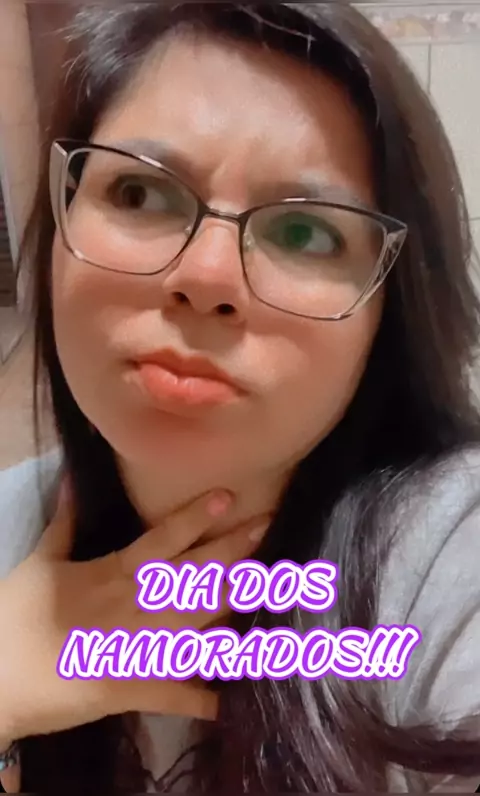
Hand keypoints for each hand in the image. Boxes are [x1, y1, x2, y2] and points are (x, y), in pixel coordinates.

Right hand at [0, 482, 268, 780]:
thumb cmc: (14, 615)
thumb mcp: (39, 561)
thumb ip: (64, 521)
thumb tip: (75, 477)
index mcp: (111, 575)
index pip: (161, 541)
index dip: (195, 518)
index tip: (227, 497)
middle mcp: (133, 607)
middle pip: (191, 576)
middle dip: (231, 552)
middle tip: (265, 526)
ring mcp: (136, 648)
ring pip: (195, 623)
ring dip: (231, 605)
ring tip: (268, 586)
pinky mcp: (129, 688)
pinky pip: (172, 694)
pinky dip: (200, 696)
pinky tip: (229, 697)